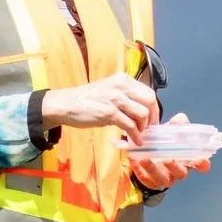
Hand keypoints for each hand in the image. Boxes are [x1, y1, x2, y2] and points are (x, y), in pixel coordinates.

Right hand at [42, 73, 157, 144]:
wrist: (66, 104)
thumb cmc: (87, 99)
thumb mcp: (110, 90)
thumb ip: (125, 96)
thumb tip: (141, 111)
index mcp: (124, 80)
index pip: (149, 92)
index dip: (154, 108)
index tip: (153, 120)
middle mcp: (122, 86)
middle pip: (150, 101)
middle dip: (152, 118)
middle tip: (149, 129)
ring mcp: (116, 99)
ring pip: (142, 113)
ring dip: (143, 127)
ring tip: (138, 134)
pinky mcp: (109, 112)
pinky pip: (130, 125)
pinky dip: (135, 135)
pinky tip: (135, 141)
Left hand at [126, 112, 211, 191]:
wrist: (151, 149)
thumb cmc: (167, 141)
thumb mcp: (173, 130)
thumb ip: (178, 124)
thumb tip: (179, 120)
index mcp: (189, 160)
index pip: (202, 165)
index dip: (202, 164)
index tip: (199, 159)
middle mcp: (179, 171)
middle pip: (181, 173)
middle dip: (174, 167)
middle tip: (168, 159)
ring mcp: (165, 178)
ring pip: (162, 179)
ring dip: (154, 170)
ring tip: (145, 159)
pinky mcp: (151, 182)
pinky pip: (146, 179)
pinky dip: (140, 171)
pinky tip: (135, 161)